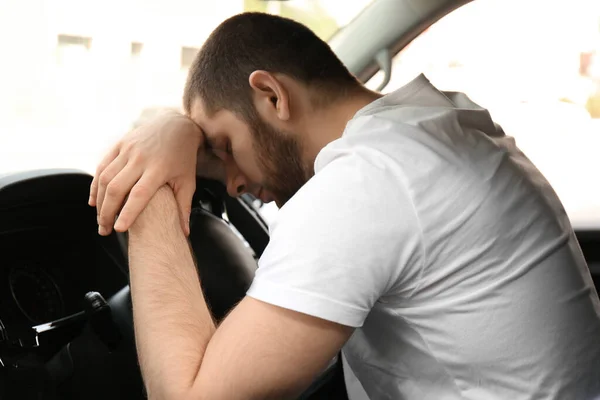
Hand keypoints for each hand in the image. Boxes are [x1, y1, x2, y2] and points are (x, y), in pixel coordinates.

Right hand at [90, 111, 211, 235]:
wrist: (176, 125)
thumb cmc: (184, 158)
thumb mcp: (187, 181)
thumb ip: (183, 207)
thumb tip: (184, 233)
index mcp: (159, 169)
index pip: (139, 194)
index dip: (128, 213)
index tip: (119, 230)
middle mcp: (141, 158)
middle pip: (117, 188)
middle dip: (107, 212)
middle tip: (104, 230)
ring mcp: (128, 150)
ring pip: (105, 178)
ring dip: (99, 201)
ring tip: (100, 220)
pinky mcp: (119, 144)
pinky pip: (102, 166)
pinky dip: (95, 185)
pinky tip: (94, 201)